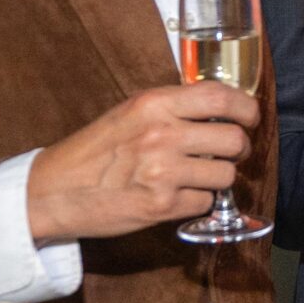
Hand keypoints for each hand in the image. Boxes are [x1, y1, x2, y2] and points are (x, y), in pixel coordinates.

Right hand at [26, 81, 260, 240]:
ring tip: (195, 176)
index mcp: (155, 104)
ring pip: (225, 174)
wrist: (53, 191)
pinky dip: (196, 201)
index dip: (246, 108)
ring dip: (217, 178)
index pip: (221, 97)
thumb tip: (222, 109)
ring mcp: (163, 171)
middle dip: (238, 148)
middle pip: (233, 139)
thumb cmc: (94, 150)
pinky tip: (176, 195)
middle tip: (226, 152)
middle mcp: (162, 134)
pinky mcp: (161, 205)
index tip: (250, 117)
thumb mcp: (131, 113)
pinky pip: (205, 202)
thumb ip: (173, 108)